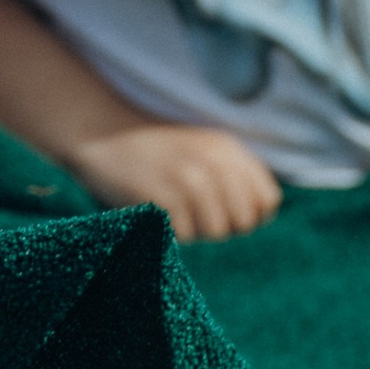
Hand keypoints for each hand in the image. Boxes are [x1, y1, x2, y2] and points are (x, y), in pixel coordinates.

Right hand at [65, 119, 282, 241]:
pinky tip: (157, 213)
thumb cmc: (154, 149)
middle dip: (223, 228)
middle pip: (244, 222)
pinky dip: (172, 232)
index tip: (226, 213)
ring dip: (195, 231)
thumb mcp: (202, 149)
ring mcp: (189, 179)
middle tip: (195, 216)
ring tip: (173, 212)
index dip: (250, 215)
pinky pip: (185, 236)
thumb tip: (259, 217)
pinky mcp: (164, 197)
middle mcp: (214, 162)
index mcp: (228, 149)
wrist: (102, 133)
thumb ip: (234, 175)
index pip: (267, 200)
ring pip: (216, 232)